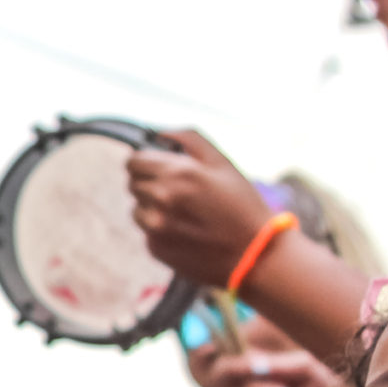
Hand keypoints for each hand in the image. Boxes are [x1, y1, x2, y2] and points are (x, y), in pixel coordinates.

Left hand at [127, 132, 278, 288]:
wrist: (255, 253)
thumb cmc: (241, 204)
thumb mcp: (222, 162)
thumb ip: (188, 139)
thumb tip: (159, 133)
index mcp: (174, 173)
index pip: (133, 161)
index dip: (144, 162)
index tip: (157, 167)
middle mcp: (159, 200)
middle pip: (133, 184)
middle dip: (150, 183)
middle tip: (178, 191)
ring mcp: (155, 227)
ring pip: (137, 209)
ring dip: (152, 208)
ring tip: (184, 213)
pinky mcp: (156, 248)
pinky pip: (147, 232)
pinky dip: (160, 229)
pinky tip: (186, 231)